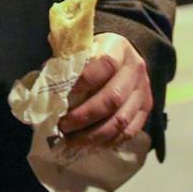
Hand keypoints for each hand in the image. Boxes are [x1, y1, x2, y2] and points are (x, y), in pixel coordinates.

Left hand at [58, 32, 152, 150]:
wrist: (124, 54)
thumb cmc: (96, 51)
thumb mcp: (83, 45)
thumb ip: (68, 59)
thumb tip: (47, 81)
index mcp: (118, 48)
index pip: (105, 64)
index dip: (84, 81)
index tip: (63, 93)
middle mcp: (135, 70)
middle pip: (112, 98)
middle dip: (84, 116)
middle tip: (63, 125)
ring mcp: (143, 92)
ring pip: (121, 120)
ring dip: (94, 135)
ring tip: (72, 141)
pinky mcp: (146, 110)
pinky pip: (129, 132)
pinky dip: (107, 142)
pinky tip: (89, 145)